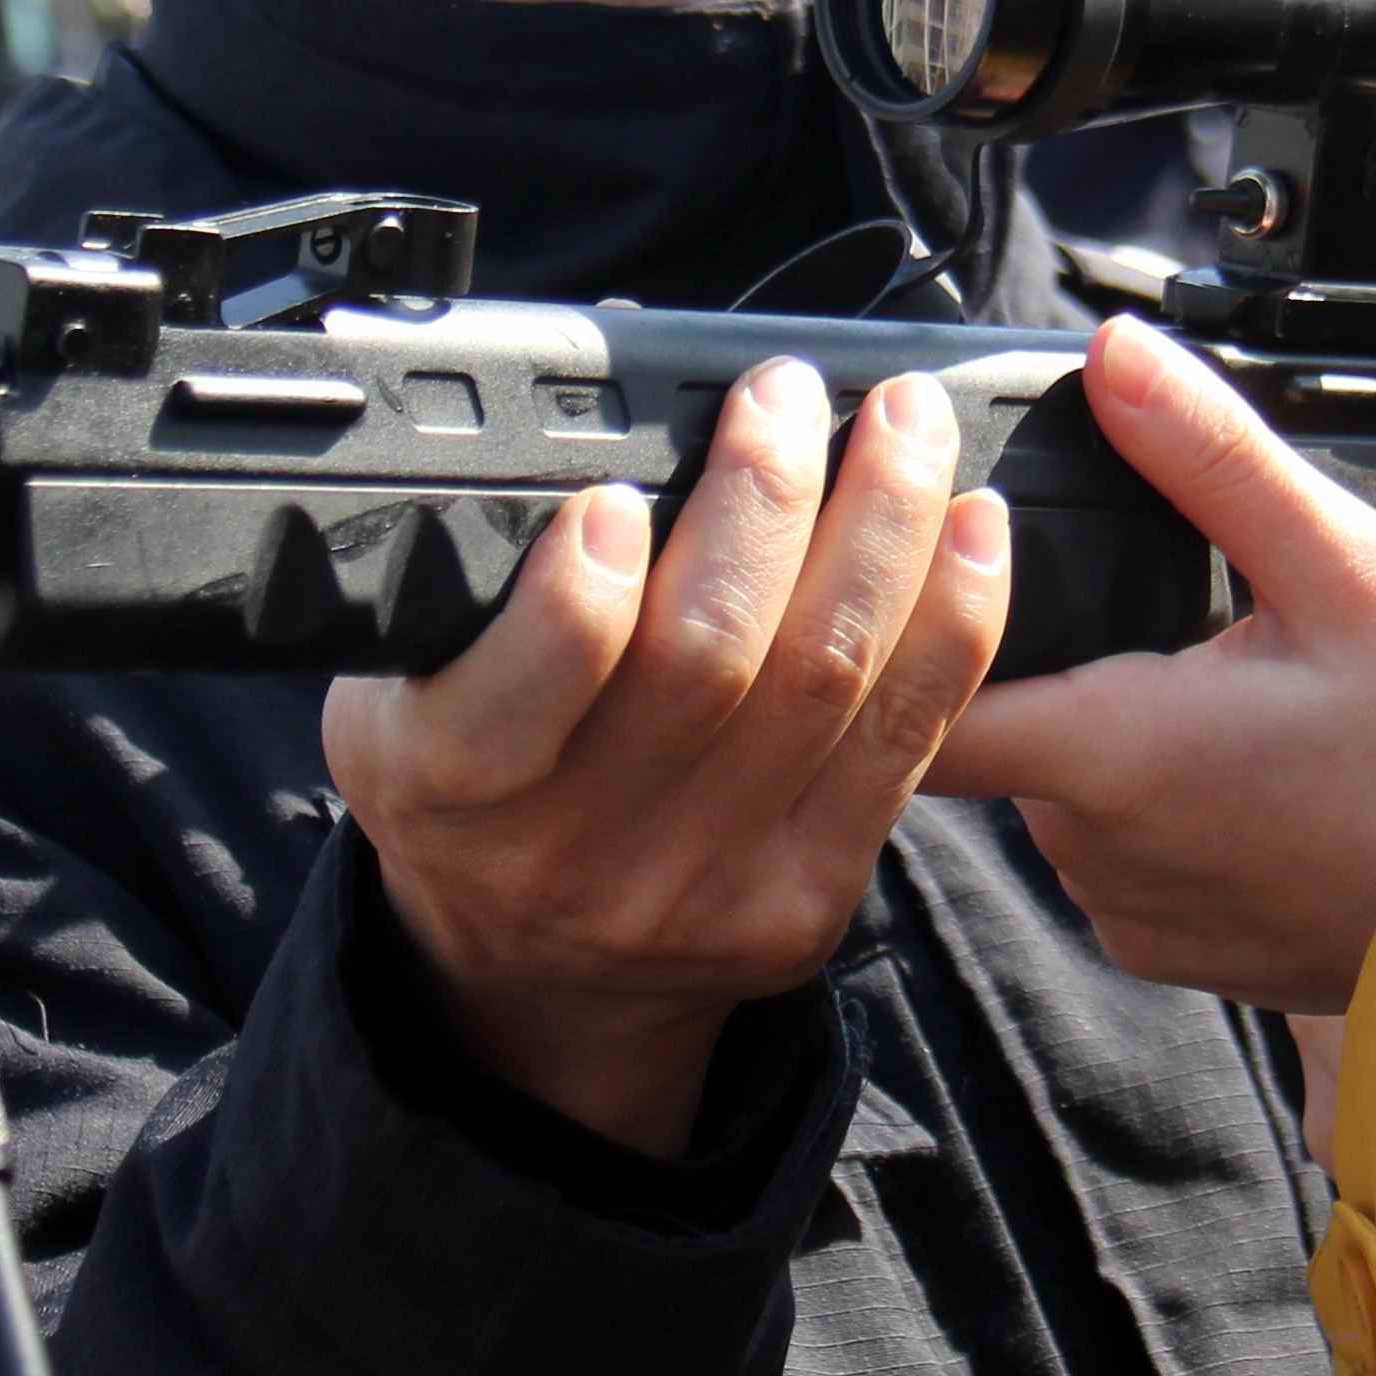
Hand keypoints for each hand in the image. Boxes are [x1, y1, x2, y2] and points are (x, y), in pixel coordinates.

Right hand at [327, 361, 1011, 1155]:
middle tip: (787, 396)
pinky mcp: (808, 900)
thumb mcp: (403, 695)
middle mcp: (573, 857)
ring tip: (906, 424)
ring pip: (824, 682)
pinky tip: (972, 529)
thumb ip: (470, 598)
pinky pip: (905, 740)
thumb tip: (586, 448)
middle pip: (707, 659)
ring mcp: (705, 889)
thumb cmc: (472, 792)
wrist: (542, 979)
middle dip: (766, 503)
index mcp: (448, 786)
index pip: (524, 689)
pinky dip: (952, 621)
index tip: (616, 496)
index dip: (579, 592)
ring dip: (883, 532)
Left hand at [930, 319, 1375, 1013]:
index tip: (958, 566)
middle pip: (999, 732)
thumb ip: (1210, 457)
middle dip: (1056, 665)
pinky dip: (1158, 815)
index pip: (919, 695)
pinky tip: (1243, 777)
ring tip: (1217, 693)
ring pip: (1061, 798)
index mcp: (1110, 749)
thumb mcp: (1342, 567)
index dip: (917, 624)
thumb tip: (1114, 358)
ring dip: (1109, 741)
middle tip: (1158, 615)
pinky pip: (1122, 863)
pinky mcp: (1176, 953)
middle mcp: (1094, 848)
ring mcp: (1133, 912)